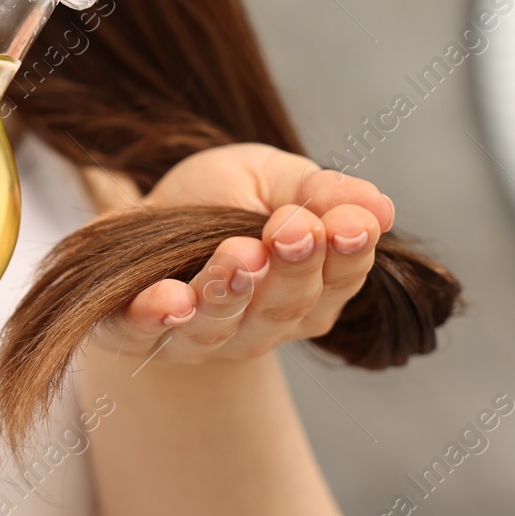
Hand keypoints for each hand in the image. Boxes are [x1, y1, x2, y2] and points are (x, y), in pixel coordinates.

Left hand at [88, 143, 395, 362]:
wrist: (142, 219)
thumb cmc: (219, 200)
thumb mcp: (273, 178)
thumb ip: (320, 193)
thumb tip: (379, 207)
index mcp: (305, 292)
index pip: (338, 281)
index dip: (346, 255)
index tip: (346, 225)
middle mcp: (257, 327)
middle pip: (286, 310)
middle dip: (291, 270)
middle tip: (293, 230)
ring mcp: (198, 337)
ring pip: (220, 329)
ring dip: (230, 293)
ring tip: (237, 257)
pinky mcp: (135, 332)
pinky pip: (143, 335)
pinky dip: (155, 318)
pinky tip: (167, 300)